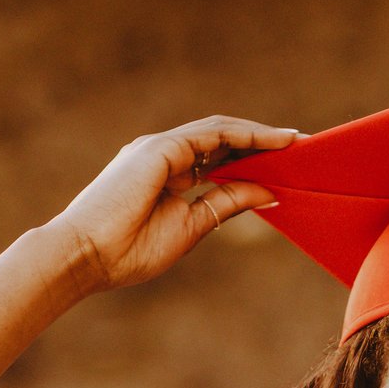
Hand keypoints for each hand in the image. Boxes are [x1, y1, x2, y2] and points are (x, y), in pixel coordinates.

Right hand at [42, 116, 303, 293]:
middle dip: (262, 141)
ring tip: (295, 141)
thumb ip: (226, 203)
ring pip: (220, 131)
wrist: (86, 257)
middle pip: (222, 140)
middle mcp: (163, 155)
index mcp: (166, 175)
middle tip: (302, 146)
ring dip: (259, 134)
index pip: (217, 159)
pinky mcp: (161, 148)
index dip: (251, 158)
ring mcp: (160, 147)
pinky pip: (212, 133)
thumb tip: (269, 192)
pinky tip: (273, 142)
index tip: (286, 165)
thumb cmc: (128, 252)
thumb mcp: (192, 226)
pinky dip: (244, 135)